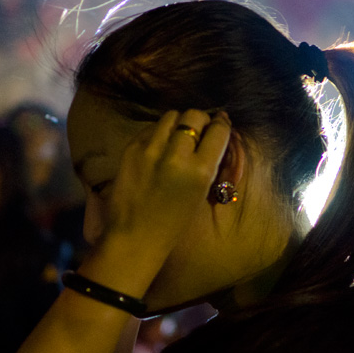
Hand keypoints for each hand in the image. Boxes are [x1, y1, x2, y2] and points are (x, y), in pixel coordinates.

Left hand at [98, 109, 231, 268]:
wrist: (135, 236)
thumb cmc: (174, 222)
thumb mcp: (201, 192)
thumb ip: (209, 162)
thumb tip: (216, 134)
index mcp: (200, 171)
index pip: (218, 131)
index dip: (221, 123)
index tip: (221, 122)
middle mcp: (176, 155)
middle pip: (194, 116)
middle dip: (200, 120)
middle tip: (198, 130)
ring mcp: (151, 149)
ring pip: (171, 116)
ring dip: (179, 123)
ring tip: (177, 136)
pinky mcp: (131, 149)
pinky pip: (151, 128)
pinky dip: (159, 133)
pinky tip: (159, 147)